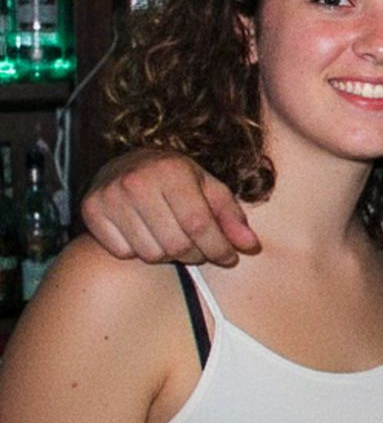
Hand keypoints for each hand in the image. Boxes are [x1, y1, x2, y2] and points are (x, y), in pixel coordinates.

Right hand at [81, 150, 257, 264]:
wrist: (127, 164)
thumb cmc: (176, 179)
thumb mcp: (209, 188)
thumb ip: (231, 216)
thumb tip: (250, 246)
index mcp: (171, 171)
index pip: (198, 224)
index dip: (218, 247)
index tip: (229, 258)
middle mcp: (136, 181)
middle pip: (175, 244)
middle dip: (196, 254)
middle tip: (201, 250)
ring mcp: (109, 196)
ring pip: (150, 253)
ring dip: (169, 255)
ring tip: (175, 239)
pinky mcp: (91, 210)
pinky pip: (123, 253)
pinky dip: (140, 251)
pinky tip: (147, 234)